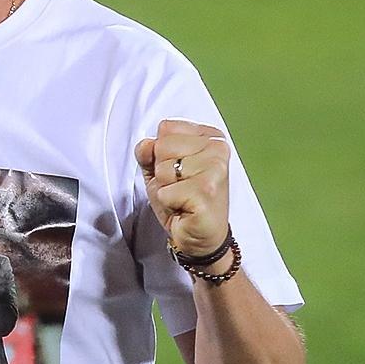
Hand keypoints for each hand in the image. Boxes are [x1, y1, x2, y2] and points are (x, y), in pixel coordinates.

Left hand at [134, 118, 230, 255]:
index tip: (178, 170)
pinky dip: (169, 203)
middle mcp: (218, 149)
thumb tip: (146, 144)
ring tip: (182, 197)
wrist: (200, 235)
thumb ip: (149, 151)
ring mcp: (215, 169)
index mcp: (210, 137)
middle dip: (162, 171)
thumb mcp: (159, 169)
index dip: (161, 153)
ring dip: (166, 188)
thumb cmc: (183, 199)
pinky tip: (185, 208)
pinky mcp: (207, 191)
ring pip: (163, 169)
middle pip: (163, 146)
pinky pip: (165, 191)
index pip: (166, 128)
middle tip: (179, 186)